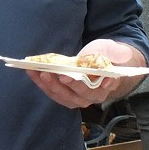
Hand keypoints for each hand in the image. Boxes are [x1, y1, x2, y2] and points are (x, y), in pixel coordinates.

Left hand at [25, 40, 144, 107]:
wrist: (102, 60)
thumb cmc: (108, 55)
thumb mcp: (114, 51)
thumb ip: (116, 56)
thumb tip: (108, 77)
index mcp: (103, 89)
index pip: (93, 90)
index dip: (81, 86)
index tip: (67, 77)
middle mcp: (89, 98)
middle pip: (75, 96)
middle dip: (62, 85)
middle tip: (53, 74)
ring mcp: (75, 98)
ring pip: (60, 96)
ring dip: (47, 85)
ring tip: (38, 72)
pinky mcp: (63, 94)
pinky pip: (51, 91)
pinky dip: (41, 82)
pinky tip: (32, 72)